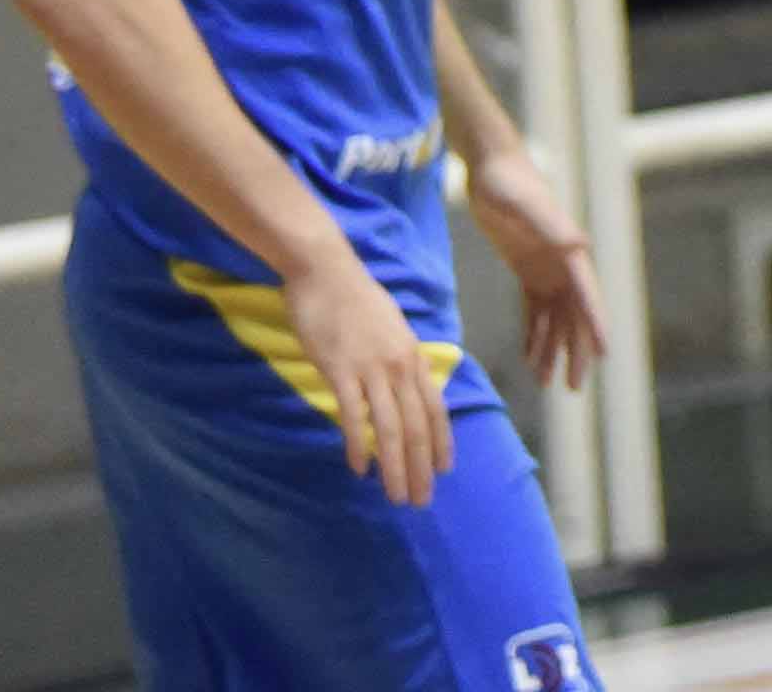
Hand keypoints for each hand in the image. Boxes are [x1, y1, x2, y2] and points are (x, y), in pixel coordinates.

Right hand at [277, 246, 455, 504]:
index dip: (441, 441)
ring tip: (396, 495)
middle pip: (418, 425)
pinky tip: (360, 467)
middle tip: (420, 500)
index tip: (444, 471)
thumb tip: (402, 385)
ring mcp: (372, 368)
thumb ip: (398, 359)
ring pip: (392, 427)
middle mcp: (401, 365)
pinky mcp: (341, 370)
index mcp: (414, 356)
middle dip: (421, 467)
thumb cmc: (355, 299)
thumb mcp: (390, 329)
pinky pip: (355, 414)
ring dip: (395, 466)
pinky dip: (360, 443)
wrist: (327, 271)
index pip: (435, 407)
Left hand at [466, 146, 603, 391]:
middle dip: (577, 351)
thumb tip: (579, 246)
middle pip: (575, 316)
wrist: (490, 167)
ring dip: (553, 348)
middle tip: (574, 386)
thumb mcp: (522, 203)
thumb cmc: (507, 182)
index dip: (596, 325)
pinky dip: (534, 333)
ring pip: (556, 318)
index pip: (588, 295)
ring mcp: (546, 267)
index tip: (604, 354)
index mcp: (568, 251)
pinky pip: (534, 310)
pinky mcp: (527, 268)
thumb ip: (549, 224)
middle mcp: (563, 263)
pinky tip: (528, 357)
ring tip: (544, 382)